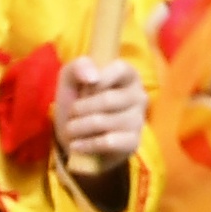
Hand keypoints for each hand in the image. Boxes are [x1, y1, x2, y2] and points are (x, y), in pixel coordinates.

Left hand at [54, 52, 147, 172]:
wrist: (75, 136)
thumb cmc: (76, 100)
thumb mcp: (70, 78)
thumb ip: (79, 67)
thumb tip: (93, 76)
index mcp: (128, 74)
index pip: (120, 69)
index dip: (97, 80)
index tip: (82, 90)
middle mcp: (139, 96)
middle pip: (108, 99)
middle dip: (80, 108)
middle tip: (71, 114)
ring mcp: (138, 120)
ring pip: (104, 122)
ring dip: (79, 127)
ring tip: (71, 129)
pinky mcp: (133, 142)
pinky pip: (109, 142)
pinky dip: (87, 144)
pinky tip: (77, 144)